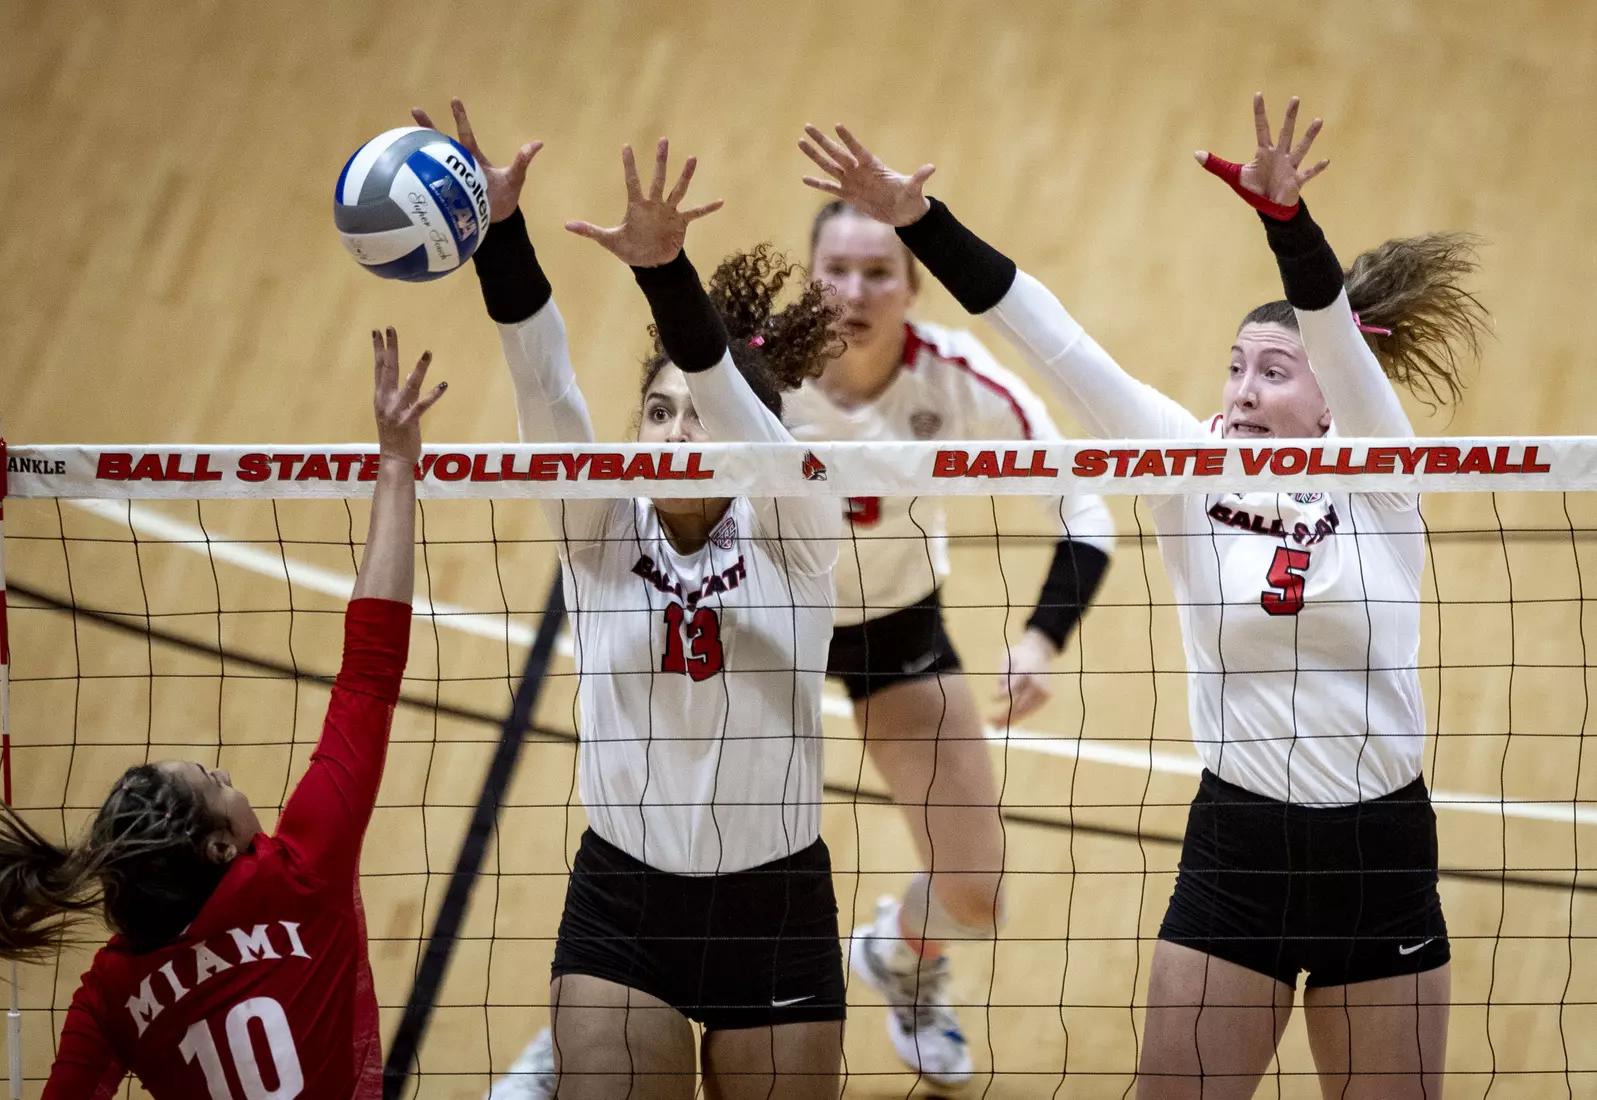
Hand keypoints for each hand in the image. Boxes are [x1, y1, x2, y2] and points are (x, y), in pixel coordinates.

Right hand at [371, 327, 445, 465]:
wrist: (394, 459)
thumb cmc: (395, 434)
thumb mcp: (393, 410)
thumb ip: (398, 392)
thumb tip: (407, 375)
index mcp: (381, 396)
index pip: (378, 367)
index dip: (379, 349)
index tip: (377, 332)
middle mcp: (385, 400)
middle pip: (388, 369)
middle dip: (389, 348)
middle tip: (390, 328)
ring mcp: (396, 411)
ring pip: (409, 385)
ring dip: (419, 368)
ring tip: (427, 352)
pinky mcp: (409, 422)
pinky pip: (422, 406)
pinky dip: (433, 395)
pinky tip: (443, 385)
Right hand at [411, 98, 541, 223]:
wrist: (497, 223)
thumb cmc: (506, 198)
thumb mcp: (515, 178)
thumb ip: (522, 161)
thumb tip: (538, 143)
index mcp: (473, 158)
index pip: (465, 134)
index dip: (460, 117)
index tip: (454, 99)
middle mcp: (459, 165)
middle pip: (441, 142)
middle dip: (429, 127)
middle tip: (415, 110)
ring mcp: (450, 179)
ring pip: (431, 162)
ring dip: (417, 152)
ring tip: (401, 141)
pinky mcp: (445, 194)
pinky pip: (431, 184)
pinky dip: (418, 179)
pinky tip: (404, 176)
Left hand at [565, 139, 722, 266]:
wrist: (651, 264)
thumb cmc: (630, 249)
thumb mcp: (609, 241)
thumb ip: (590, 231)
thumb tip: (566, 226)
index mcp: (637, 206)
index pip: (632, 181)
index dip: (629, 165)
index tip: (626, 147)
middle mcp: (654, 204)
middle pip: (658, 178)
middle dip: (661, 160)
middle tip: (663, 140)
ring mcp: (669, 211)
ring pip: (678, 188)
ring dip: (685, 175)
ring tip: (692, 158)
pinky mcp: (681, 223)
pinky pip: (695, 213)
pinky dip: (707, 208)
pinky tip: (720, 202)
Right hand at [798, 124, 933, 227]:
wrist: (903, 213)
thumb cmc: (910, 198)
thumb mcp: (913, 188)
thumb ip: (919, 177)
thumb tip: (931, 168)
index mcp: (872, 165)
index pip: (857, 149)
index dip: (847, 138)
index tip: (836, 125)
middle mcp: (859, 170)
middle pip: (836, 152)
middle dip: (822, 140)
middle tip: (808, 126)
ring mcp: (851, 181)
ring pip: (829, 166)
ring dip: (815, 155)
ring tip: (800, 142)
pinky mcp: (848, 195)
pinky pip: (829, 188)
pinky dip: (817, 184)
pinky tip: (804, 178)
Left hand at [990, 628, 1056, 727]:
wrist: (1041, 651)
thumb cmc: (1020, 654)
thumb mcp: (1008, 657)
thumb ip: (1003, 674)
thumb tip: (1001, 694)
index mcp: (1027, 670)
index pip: (1013, 688)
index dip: (1000, 696)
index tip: (990, 697)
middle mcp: (1037, 683)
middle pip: (1020, 704)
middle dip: (1004, 715)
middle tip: (990, 721)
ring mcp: (1044, 691)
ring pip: (1026, 710)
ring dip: (1011, 720)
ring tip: (996, 727)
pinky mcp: (1046, 696)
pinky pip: (1031, 709)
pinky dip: (1020, 716)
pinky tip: (1008, 721)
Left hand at [1195, 93, 1328, 211]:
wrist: (1270, 206)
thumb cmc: (1255, 188)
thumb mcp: (1233, 175)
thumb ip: (1216, 164)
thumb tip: (1195, 154)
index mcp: (1264, 152)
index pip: (1261, 127)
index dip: (1259, 112)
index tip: (1258, 94)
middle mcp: (1279, 155)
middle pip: (1284, 132)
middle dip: (1289, 116)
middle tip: (1295, 98)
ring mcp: (1290, 166)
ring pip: (1301, 148)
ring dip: (1309, 136)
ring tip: (1318, 120)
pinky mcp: (1296, 181)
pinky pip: (1309, 173)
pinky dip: (1317, 168)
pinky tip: (1327, 160)